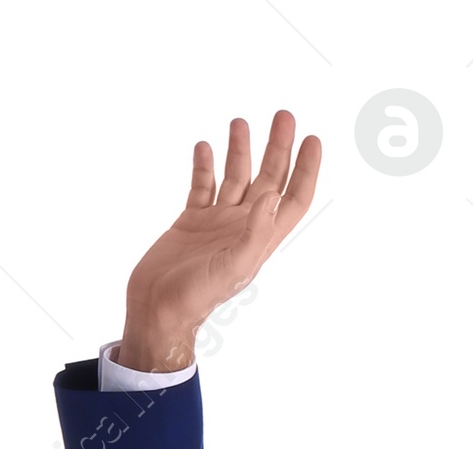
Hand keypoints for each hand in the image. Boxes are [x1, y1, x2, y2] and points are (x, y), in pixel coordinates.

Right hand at [118, 110, 321, 371]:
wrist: (159, 308)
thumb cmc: (197, 296)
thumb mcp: (234, 266)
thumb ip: (257, 232)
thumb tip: (274, 195)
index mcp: (260, 238)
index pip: (292, 198)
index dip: (306, 170)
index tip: (313, 139)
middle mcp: (242, 227)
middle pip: (269, 180)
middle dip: (278, 148)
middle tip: (283, 115)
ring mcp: (217, 223)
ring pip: (235, 177)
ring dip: (240, 150)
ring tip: (240, 122)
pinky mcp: (191, 221)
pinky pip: (201, 185)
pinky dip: (204, 166)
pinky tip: (205, 147)